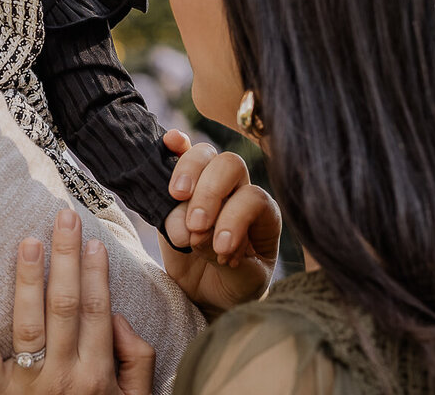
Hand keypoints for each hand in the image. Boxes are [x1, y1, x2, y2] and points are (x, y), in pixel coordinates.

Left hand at [0, 209, 155, 394]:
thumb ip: (136, 360)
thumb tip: (119, 318)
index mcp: (97, 373)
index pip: (96, 310)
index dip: (95, 274)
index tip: (92, 241)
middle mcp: (64, 374)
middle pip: (66, 305)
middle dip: (66, 258)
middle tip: (62, 218)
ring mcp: (28, 385)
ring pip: (29, 324)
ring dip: (27, 281)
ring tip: (27, 242)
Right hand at [158, 130, 279, 315]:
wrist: (212, 294)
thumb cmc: (235, 285)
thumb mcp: (242, 280)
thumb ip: (224, 255)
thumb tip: (195, 232)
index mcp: (263, 214)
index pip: (252, 198)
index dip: (235, 219)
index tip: (221, 250)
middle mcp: (238, 193)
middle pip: (230, 166)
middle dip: (209, 193)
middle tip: (196, 226)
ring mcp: (208, 187)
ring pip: (204, 156)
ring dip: (188, 173)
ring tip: (176, 198)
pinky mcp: (180, 190)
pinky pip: (180, 156)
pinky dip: (176, 146)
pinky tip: (171, 141)